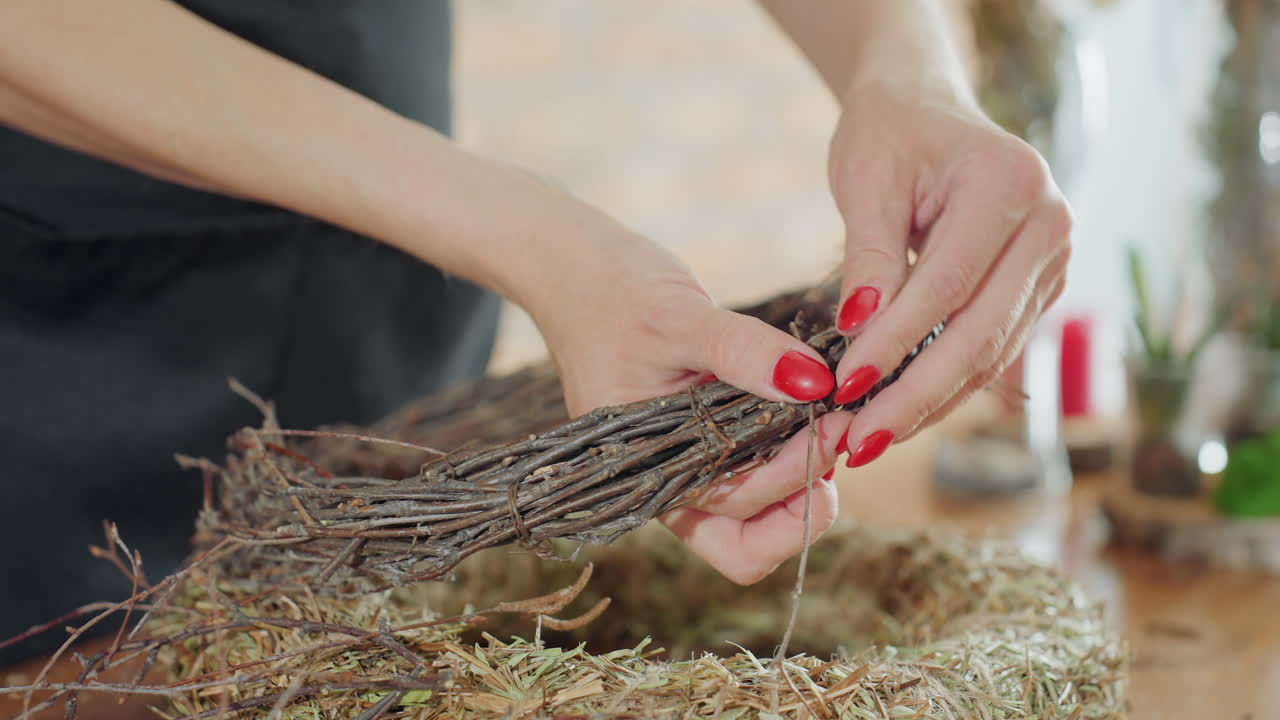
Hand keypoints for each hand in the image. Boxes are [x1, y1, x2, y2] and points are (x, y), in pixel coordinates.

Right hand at [519, 203, 847, 584]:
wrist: (575, 270)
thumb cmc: (610, 294)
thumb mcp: (679, 316)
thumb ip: (744, 351)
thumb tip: (815, 383)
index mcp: (650, 480)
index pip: (735, 541)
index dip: (791, 510)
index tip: (825, 440)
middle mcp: (674, 485)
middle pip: (758, 529)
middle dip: (808, 485)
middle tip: (844, 420)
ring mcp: (693, 462)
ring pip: (764, 505)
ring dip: (808, 471)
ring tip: (836, 415)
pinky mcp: (710, 432)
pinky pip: (761, 459)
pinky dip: (796, 442)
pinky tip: (816, 402)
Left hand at [826, 78, 1070, 466]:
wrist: (925, 108)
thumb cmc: (890, 134)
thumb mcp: (867, 180)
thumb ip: (870, 256)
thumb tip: (860, 331)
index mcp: (1011, 184)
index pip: (947, 286)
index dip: (895, 344)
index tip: (843, 388)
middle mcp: (1049, 224)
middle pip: (980, 333)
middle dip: (915, 395)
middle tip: (859, 442)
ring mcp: (1054, 260)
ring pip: (991, 353)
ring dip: (931, 403)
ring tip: (871, 439)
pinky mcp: (1040, 287)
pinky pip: (993, 348)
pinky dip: (947, 385)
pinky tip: (902, 414)